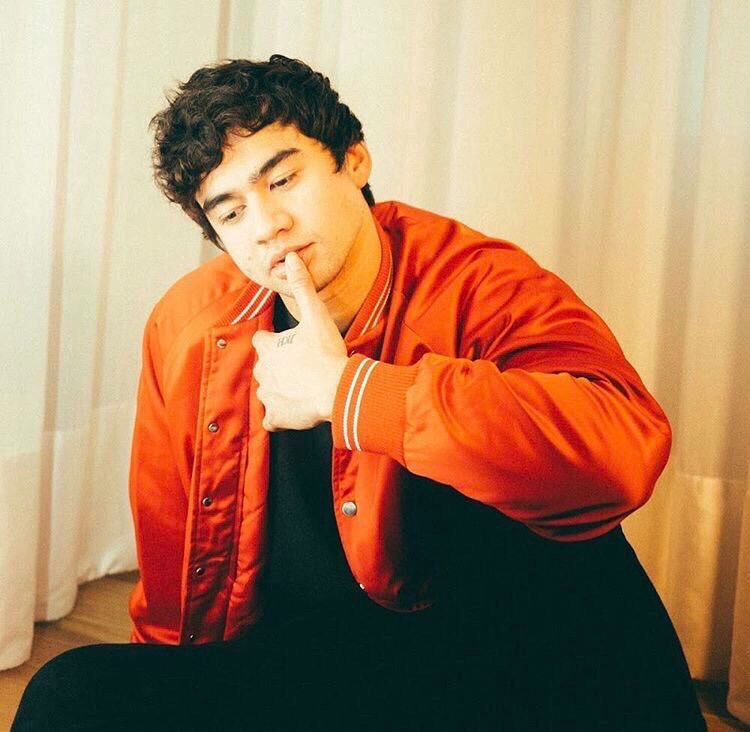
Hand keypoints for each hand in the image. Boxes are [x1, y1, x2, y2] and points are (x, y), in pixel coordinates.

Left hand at [251, 251, 347, 430]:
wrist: (337, 390)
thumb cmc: (326, 354)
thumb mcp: (316, 315)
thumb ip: (303, 286)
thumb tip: (291, 257)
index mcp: (268, 348)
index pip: (262, 341)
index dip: (275, 342)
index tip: (290, 345)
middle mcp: (262, 372)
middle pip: (264, 367)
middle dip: (278, 367)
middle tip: (301, 367)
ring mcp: (268, 396)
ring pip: (267, 391)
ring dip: (280, 390)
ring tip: (302, 388)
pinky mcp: (276, 417)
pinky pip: (271, 419)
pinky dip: (280, 416)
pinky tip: (294, 410)